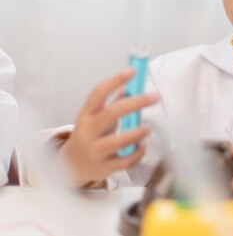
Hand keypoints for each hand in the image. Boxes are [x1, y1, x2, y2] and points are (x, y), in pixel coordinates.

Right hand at [58, 69, 158, 186]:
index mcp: (86, 114)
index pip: (98, 93)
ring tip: (147, 129)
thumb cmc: (89, 135)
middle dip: (136, 103)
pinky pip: (126, 160)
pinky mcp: (104, 167)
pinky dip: (138, 153)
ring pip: (120, 141)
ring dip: (138, 133)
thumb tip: (131, 86)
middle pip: (112, 113)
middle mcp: (88, 131)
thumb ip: (112, 103)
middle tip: (155, 97)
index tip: (133, 71)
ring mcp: (95, 150)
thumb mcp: (95, 117)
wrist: (71, 166)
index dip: (115, 80)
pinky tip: (142, 146)